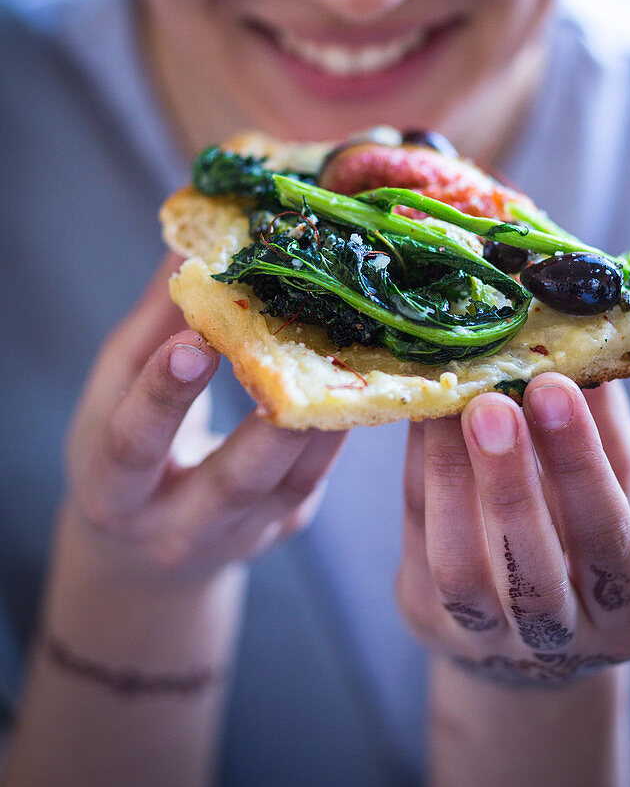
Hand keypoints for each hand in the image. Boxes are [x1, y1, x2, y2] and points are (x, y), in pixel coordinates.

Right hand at [65, 256, 346, 583]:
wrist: (143, 549)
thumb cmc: (125, 446)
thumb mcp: (118, 387)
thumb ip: (155, 321)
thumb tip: (194, 237)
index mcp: (113, 491)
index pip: (133, 444)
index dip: (163, 395)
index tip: (196, 342)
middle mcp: (176, 529)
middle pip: (232, 481)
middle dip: (269, 421)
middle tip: (301, 352)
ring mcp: (240, 537)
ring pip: (291, 482)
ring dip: (324, 418)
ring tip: (350, 354)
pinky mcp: (284, 529)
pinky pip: (316, 479)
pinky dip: (338, 429)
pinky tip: (360, 380)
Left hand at [396, 375, 629, 685]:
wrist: (530, 635)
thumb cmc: (584, 541)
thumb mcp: (617, 491)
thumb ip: (603, 431)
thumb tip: (580, 342)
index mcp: (628, 609)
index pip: (608, 540)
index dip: (580, 465)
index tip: (554, 387)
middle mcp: (559, 640)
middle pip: (531, 571)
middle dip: (508, 481)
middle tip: (488, 401)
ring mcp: (484, 639)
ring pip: (460, 569)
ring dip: (449, 477)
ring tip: (445, 403)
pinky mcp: (426, 618)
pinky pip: (416, 544)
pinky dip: (417, 477)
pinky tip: (421, 420)